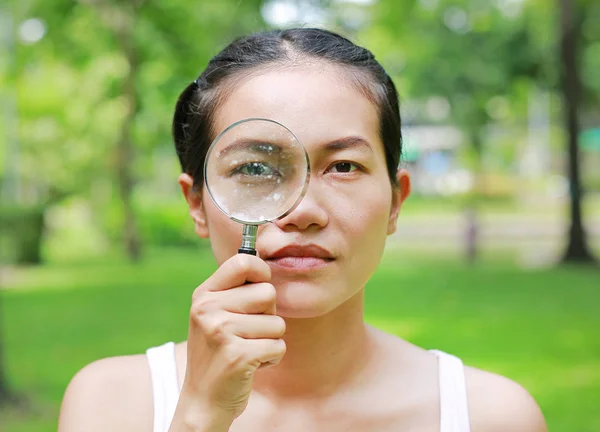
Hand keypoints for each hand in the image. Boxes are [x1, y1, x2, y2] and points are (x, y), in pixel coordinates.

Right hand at [170, 254, 285, 430]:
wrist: (203, 399)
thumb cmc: (218, 351)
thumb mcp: (214, 314)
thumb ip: (235, 289)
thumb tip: (265, 263)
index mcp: (204, 294)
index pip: (243, 261)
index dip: (262, 272)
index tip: (260, 286)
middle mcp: (208, 309)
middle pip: (268, 292)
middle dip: (269, 314)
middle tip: (249, 331)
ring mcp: (220, 332)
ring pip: (277, 322)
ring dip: (270, 339)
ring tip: (248, 349)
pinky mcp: (237, 355)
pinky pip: (278, 346)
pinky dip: (272, 358)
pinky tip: (251, 364)